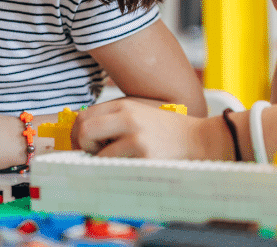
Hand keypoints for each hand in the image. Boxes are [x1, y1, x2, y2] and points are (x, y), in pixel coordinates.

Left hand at [72, 99, 206, 158]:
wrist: (200, 139)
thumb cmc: (166, 131)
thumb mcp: (139, 114)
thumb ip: (112, 120)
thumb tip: (80, 135)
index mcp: (125, 105)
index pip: (84, 116)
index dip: (76, 134)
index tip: (82, 146)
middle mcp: (128, 117)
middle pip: (84, 131)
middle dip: (82, 147)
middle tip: (93, 155)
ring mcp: (136, 137)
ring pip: (97, 153)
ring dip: (101, 162)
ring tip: (117, 160)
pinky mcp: (145, 156)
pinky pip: (115, 167)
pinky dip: (115, 170)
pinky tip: (129, 166)